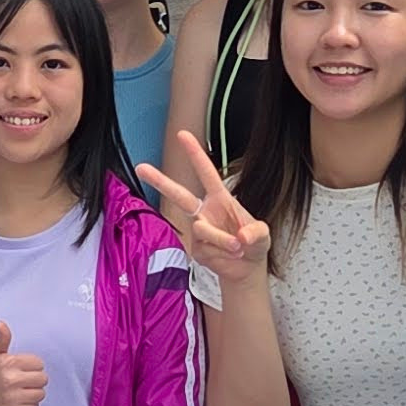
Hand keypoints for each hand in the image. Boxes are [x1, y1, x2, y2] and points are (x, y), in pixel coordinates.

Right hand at [0, 322, 48, 405]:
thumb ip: (1, 339)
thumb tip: (2, 324)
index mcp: (9, 363)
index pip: (38, 363)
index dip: (32, 366)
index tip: (23, 369)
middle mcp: (11, 380)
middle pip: (43, 379)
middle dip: (35, 380)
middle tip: (23, 381)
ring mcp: (13, 398)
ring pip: (40, 394)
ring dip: (33, 393)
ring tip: (20, 392)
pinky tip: (17, 402)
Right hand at [135, 131, 270, 283]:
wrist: (247, 269)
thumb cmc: (254, 243)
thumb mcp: (264, 235)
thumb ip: (256, 233)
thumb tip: (240, 236)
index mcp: (220, 198)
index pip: (206, 172)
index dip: (195, 153)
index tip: (182, 135)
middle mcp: (205, 211)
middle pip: (179, 195)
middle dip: (160, 181)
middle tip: (141, 168)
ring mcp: (198, 231)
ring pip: (201, 229)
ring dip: (221, 238)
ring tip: (237, 247)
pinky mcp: (195, 249)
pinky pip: (205, 248)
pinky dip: (221, 253)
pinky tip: (230, 256)